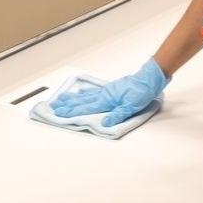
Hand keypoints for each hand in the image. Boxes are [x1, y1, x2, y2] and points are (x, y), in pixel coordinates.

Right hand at [49, 57, 168, 127]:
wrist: (148, 79)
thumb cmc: (142, 92)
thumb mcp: (132, 106)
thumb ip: (118, 115)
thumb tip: (106, 123)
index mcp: (107, 100)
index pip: (86, 108)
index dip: (72, 112)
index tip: (60, 114)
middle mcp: (104, 95)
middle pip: (82, 101)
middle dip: (67, 105)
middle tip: (54, 107)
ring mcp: (106, 91)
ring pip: (85, 96)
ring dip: (72, 98)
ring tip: (61, 99)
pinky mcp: (109, 89)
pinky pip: (92, 92)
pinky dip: (84, 93)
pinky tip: (79, 93)